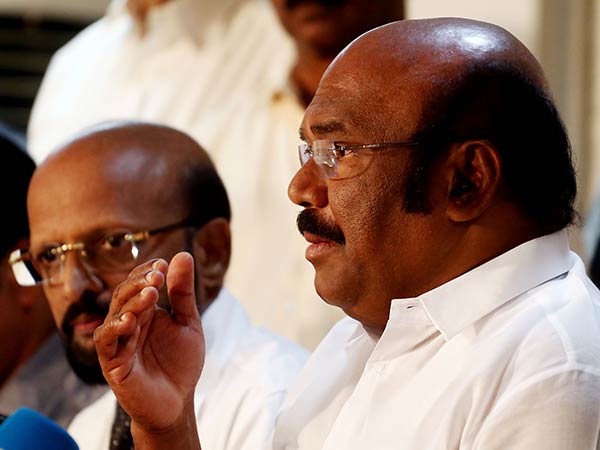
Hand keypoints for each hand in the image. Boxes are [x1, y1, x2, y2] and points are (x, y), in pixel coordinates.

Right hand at [94, 252, 204, 435]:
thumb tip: (182, 255)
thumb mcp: (188, 323)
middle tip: (158, 276)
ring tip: (151, 293)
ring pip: (115, 314)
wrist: (177, 402)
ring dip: (132, 302)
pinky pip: (106, 341)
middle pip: (125, 295)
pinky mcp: (113, 363)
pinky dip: (115, 328)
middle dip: (140, 283)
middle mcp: (129, 323)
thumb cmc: (181, 363)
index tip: (163, 264)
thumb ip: (183, 293)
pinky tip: (130, 320)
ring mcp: (119, 342)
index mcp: (146, 312)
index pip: (139, 284)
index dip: (148, 272)